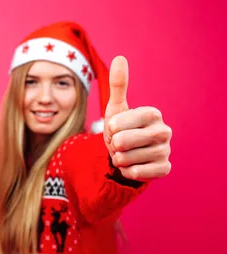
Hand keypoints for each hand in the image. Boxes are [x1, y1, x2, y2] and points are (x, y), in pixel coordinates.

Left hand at [103, 56, 171, 181]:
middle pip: (122, 142)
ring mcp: (165, 150)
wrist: (128, 154)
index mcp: (152, 113)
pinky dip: (128, 171)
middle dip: (113, 145)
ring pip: (127, 159)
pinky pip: (137, 173)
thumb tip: (120, 58)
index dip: (110, 129)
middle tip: (119, 143)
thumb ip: (118, 85)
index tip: (115, 128)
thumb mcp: (116, 107)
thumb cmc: (122, 128)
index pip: (118, 123)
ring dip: (119, 159)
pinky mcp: (164, 168)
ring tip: (125, 153)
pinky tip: (132, 165)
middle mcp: (164, 131)